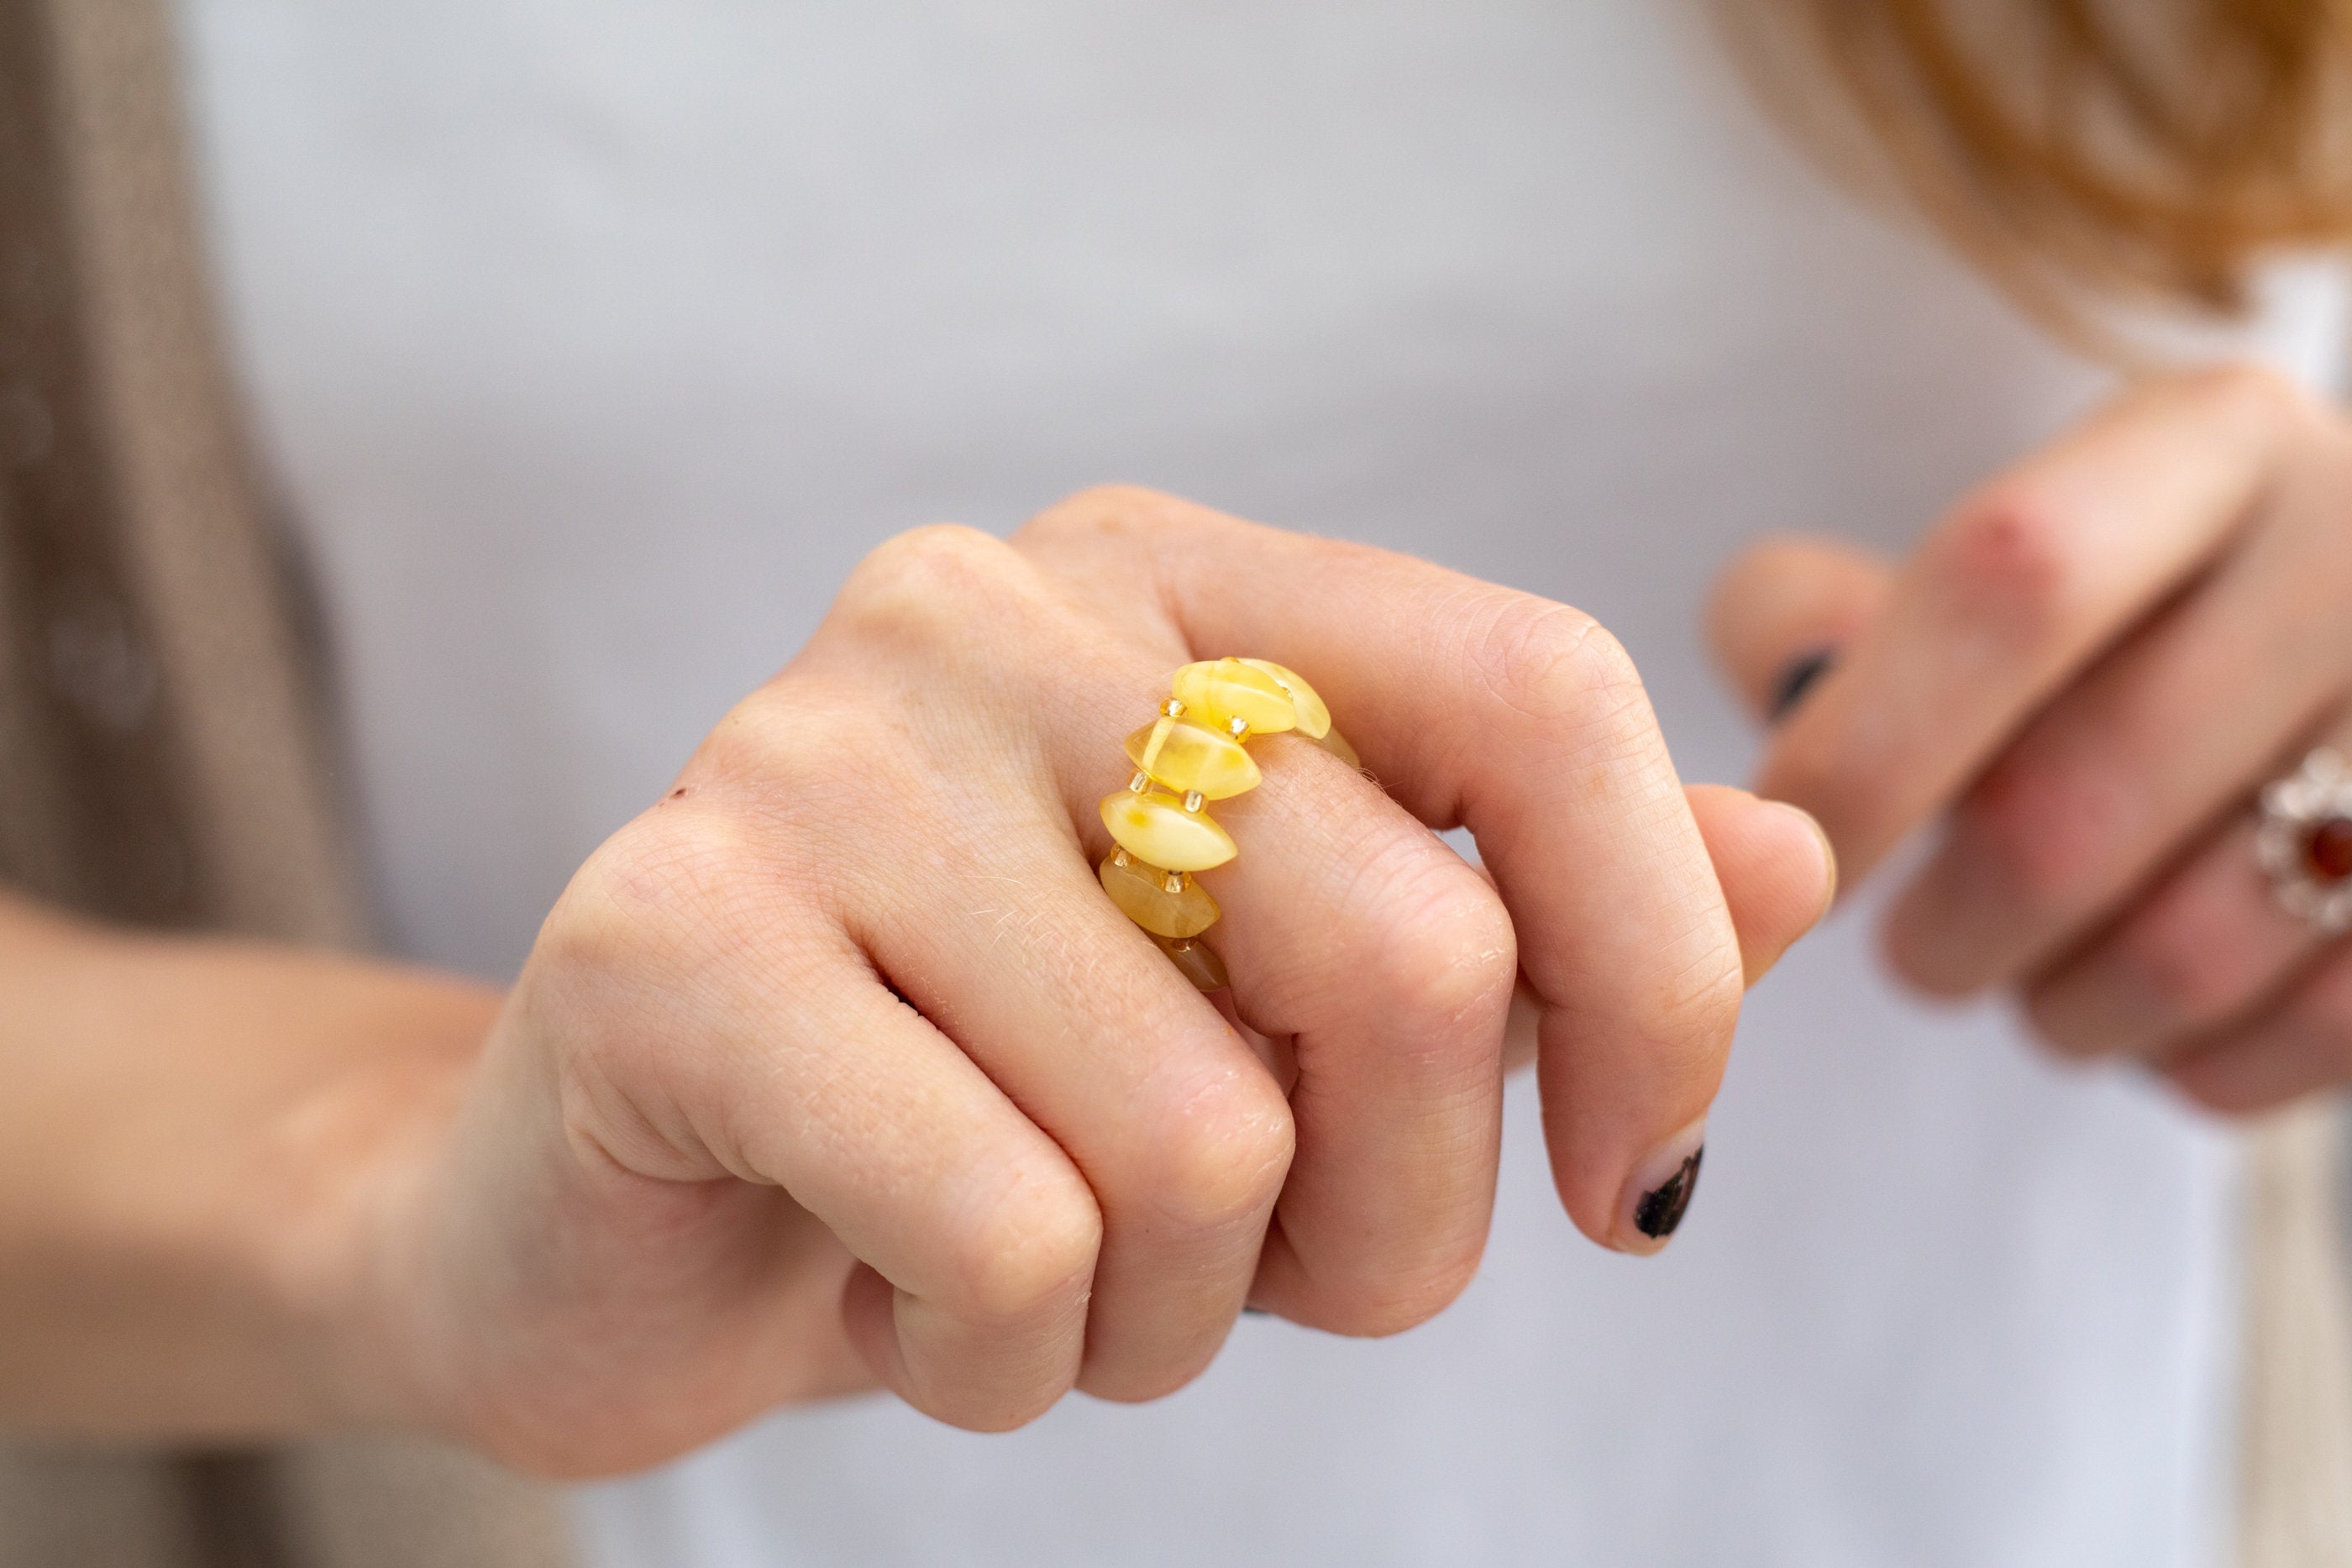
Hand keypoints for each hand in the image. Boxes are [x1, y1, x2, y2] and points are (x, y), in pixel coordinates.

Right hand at [358, 487, 1832, 1473]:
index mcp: (1174, 583)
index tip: (1626, 1182)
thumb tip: (1791, 860)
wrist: (626, 1218)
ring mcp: (811, 752)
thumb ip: (1535, 922)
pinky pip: (1010, 1234)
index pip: (1535, 692)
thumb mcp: (1294, 1022)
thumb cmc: (997, 1109)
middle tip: (1253, 1272)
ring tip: (1033, 1270)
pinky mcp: (665, 938)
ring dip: (1166, 1316)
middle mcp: (992, 612)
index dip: (1656, 969)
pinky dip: (1009, 1358)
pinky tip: (891, 1294)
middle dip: (1391, 1224)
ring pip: (1203, 1144)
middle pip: (1410, 949)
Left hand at [1710, 366, 2351, 1114]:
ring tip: (2038, 964)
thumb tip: (1776, 719)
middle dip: (1946, 924)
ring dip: (2058, 1002)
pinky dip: (2185, 1062)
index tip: (1787, 850)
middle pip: (2066, 812)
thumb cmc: (2128, 628)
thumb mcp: (1998, 556)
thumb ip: (1832, 622)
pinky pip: (2298, 1039)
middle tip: (1918, 939)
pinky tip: (2156, 1006)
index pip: (2011, 585)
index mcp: (2215, 441)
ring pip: (2179, 954)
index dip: (1866, 744)